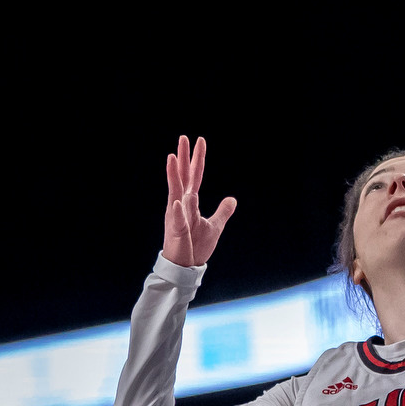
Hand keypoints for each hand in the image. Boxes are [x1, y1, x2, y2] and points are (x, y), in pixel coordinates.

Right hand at [162, 135, 234, 267]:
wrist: (185, 268)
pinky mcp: (177, 231)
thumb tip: (232, 199)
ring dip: (174, 175)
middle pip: (183, 177)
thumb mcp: (214, 226)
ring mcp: (177, 217)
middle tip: (183, 137)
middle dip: (183, 158)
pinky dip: (177, 210)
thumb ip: (222, 211)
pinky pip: (177, 219)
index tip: (199, 140)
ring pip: (176, 192)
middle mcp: (181, 205)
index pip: (194, 176)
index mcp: (190, 203)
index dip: (197, 159)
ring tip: (172, 157)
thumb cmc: (196, 247)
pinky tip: (177, 201)